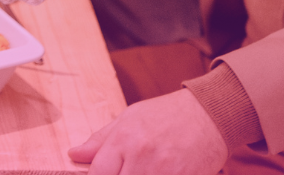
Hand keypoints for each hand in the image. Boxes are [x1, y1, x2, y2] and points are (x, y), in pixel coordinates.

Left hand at [68, 87, 227, 174]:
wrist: (210, 114)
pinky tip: (158, 173)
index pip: (97, 173)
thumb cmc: (166, 114)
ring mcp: (165, 171)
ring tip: (140, 170)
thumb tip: (74, 154)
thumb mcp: (128, 117)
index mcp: (124, 139)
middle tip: (123, 170)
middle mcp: (142, 156)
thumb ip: (100, 140)